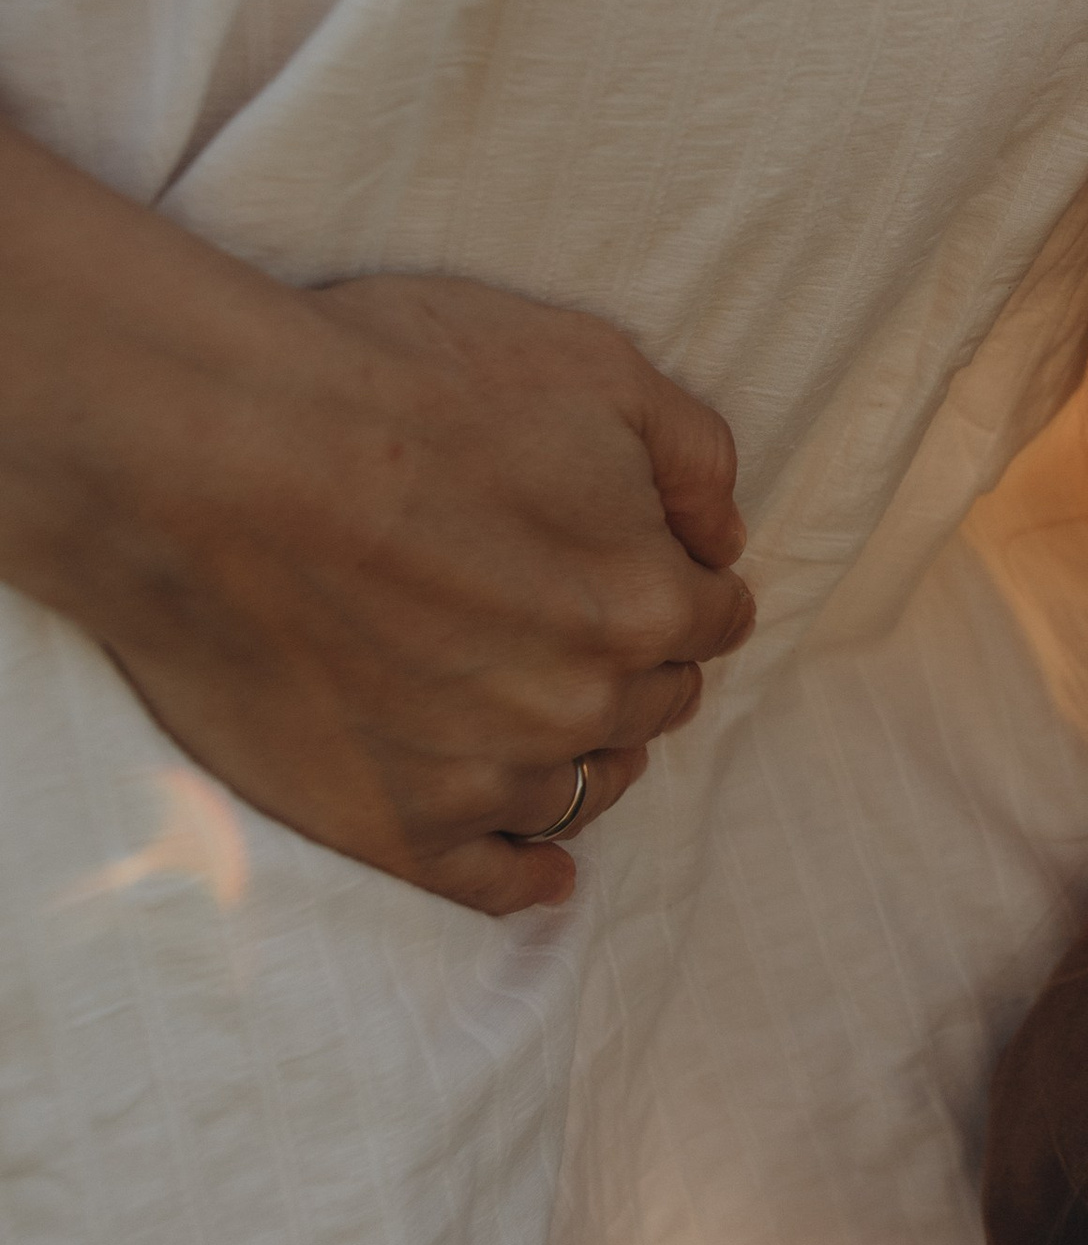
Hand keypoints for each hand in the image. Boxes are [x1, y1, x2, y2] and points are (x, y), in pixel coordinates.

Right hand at [0, 123, 754, 912]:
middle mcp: (580, 705)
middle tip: (568, 620)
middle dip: (631, 661)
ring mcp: (485, 775)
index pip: (711, 616)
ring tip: (547, 720)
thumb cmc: (394, 385)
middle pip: (651, 701)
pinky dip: (526, 877)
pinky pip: (490, 882)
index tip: (639, 565)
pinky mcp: (391, 825)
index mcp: (643, 601)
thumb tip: (724, 536)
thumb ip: (692, 454)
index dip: (679, 581)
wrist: (206, 454)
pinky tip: (543, 874)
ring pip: (584, 787)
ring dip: (583, 752)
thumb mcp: (590, 363)